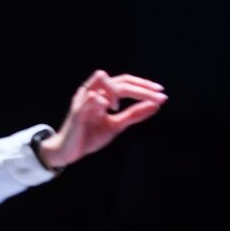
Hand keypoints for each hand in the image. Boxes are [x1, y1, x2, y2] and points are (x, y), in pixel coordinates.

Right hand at [37, 70, 166, 169]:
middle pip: (120, 79)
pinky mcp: (77, 110)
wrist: (68, 152)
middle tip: (157, 96)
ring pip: (101, 77)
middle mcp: (93, 91)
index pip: (126, 82)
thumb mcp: (116, 125)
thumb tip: (156, 104)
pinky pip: (91, 97)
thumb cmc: (89, 136)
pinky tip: (110, 109)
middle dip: (141, 87)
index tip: (161, 92)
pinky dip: (104, 100)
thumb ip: (134, 114)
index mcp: (103, 94)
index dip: (144, 85)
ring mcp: (84, 99)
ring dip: (117, 88)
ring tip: (121, 105)